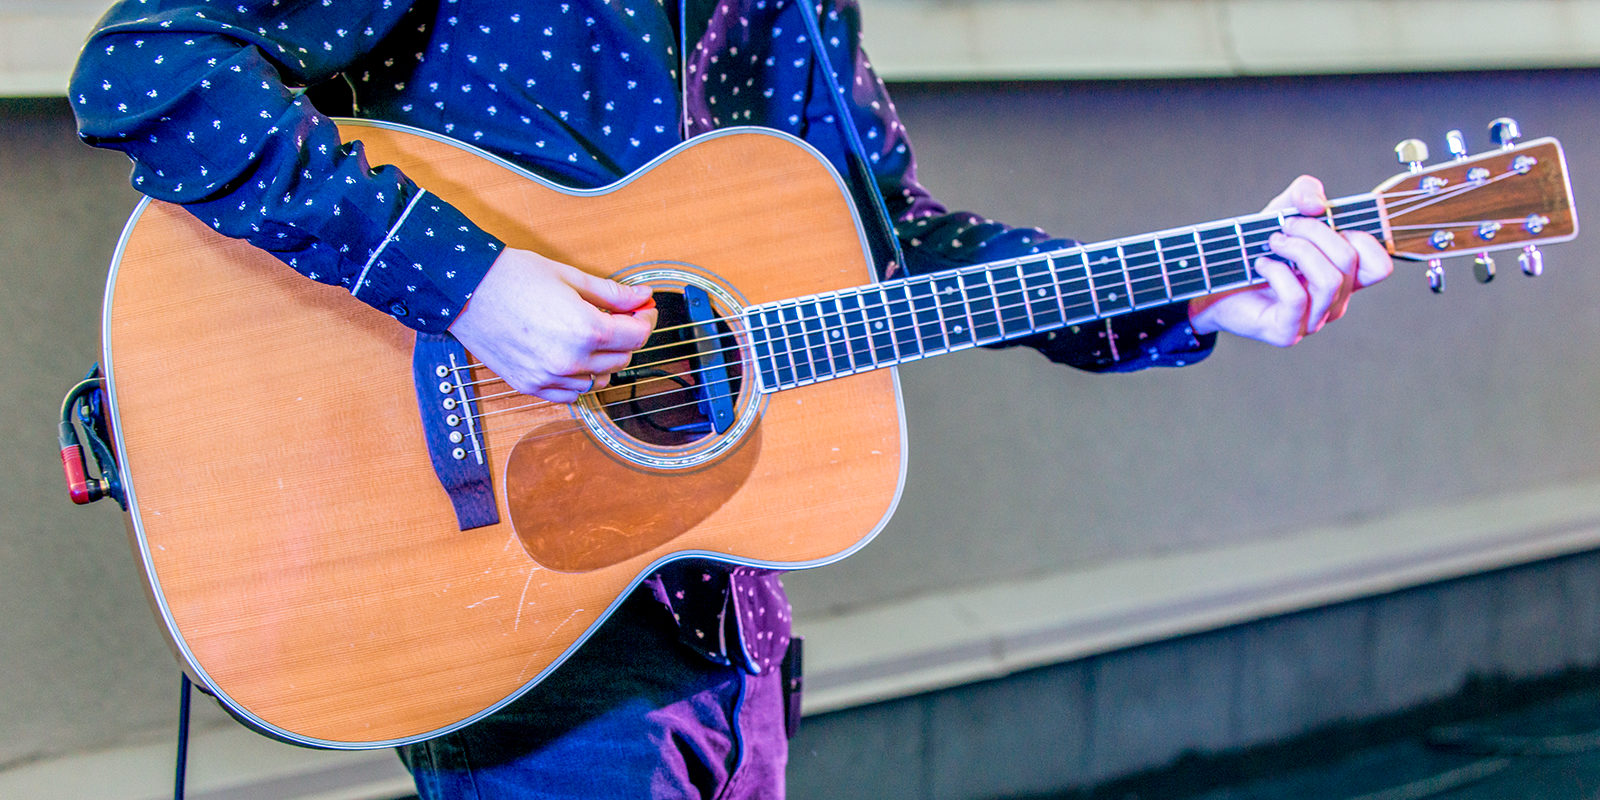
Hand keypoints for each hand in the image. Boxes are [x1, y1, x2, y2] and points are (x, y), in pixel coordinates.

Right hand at [448, 248, 656, 402]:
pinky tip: (572, 357)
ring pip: (598, 379)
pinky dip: (578, 379)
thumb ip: (612, 293)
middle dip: (626, 336)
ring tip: (590, 335)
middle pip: (621, 358)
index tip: (642, 308)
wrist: (463, 289)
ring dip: (603, 359)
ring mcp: (549, 377)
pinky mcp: (529, 385)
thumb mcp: (570, 276)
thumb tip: (641, 297)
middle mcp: (570, 360)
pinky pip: (570, 394)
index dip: (646, 319)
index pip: (637, 336)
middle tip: (619, 316)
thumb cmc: (511, 277)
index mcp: (586, 330)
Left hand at [1188, 176, 1392, 346]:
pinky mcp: (1287, 332)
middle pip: (1349, 262)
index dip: (1361, 238)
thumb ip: (1305, 192)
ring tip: (1272, 241)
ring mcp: (1313, 320)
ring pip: (1330, 280)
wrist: (1213, 281)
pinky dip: (1277, 272)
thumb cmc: (1255, 248)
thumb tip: (1316, 204)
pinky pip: (1297, 297)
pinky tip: (1261, 264)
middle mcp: (1334, 301)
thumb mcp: (1282, 209)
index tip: (1327, 222)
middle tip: (1285, 225)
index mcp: (1344, 276)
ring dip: (1299, 250)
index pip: (1379, 265)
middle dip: (1316, 232)